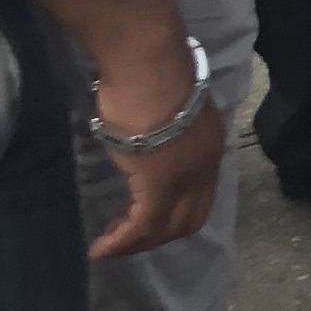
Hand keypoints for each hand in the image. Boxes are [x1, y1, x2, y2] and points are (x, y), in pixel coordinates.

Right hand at [83, 55, 221, 257]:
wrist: (147, 62)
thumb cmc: (148, 74)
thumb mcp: (165, 108)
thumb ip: (164, 128)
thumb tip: (146, 136)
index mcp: (209, 144)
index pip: (200, 195)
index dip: (174, 214)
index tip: (144, 219)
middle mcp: (206, 164)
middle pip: (189, 219)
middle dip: (157, 236)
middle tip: (125, 239)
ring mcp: (187, 176)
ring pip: (167, 227)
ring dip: (136, 242)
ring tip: (109, 246)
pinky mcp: (160, 183)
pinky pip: (143, 225)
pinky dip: (121, 242)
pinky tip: (101, 248)